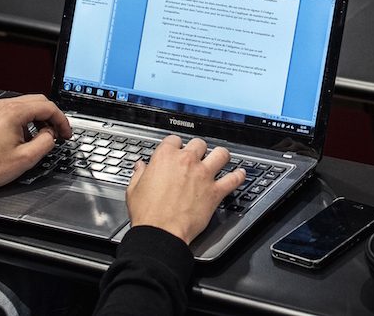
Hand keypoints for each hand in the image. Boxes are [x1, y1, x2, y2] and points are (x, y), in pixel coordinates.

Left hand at [0, 95, 71, 196]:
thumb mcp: (25, 159)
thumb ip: (46, 143)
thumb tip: (51, 135)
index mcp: (13, 112)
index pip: (47, 107)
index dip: (62, 121)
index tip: (66, 133)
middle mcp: (3, 107)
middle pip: (38, 102)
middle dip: (52, 117)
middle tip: (58, 133)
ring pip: (26, 106)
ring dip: (39, 119)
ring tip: (43, 137)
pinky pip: (13, 112)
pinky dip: (25, 121)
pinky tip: (25, 138)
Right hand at [126, 136, 245, 243]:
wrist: (160, 233)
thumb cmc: (147, 214)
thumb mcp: (134, 189)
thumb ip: (139, 174)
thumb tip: (141, 167)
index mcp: (165, 157)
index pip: (174, 140)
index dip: (176, 146)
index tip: (176, 151)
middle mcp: (186, 161)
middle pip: (199, 144)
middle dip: (198, 149)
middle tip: (197, 157)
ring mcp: (203, 175)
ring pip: (220, 154)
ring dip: (221, 156)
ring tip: (220, 158)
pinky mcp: (214, 191)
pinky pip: (233, 179)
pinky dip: (238, 176)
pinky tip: (240, 174)